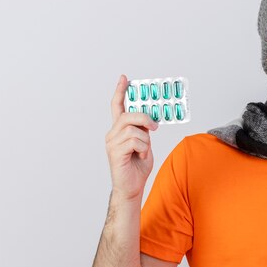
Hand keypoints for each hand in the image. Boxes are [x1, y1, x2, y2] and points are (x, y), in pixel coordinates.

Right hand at [105, 75, 157, 200]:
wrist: (131, 188)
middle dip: (144, 118)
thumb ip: (143, 131)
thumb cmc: (137, 168)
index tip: (124, 78)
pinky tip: (139, 157)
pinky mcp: (115, 152)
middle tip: (154, 127)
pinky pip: (135, 141)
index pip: (117, 107)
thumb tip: (149, 121)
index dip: (120, 92)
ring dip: (145, 141)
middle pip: (128, 115)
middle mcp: (112, 134)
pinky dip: (143, 149)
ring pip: (134, 129)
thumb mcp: (144, 144)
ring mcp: (112, 143)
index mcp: (118, 130)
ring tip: (143, 152)